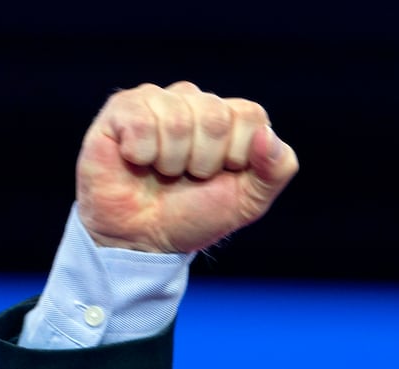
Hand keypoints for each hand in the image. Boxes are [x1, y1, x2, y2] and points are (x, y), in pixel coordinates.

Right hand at [75, 81, 298, 253]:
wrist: (144, 238)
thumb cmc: (195, 215)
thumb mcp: (249, 201)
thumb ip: (277, 169)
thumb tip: (267, 134)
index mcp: (231, 118)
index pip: (249, 115)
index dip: (237, 154)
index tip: (221, 176)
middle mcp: (195, 101)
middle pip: (215, 115)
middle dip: (204, 162)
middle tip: (189, 177)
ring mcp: (158, 100)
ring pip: (178, 118)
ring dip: (172, 161)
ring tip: (163, 171)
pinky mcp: (122, 108)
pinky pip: (141, 120)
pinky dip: (142, 153)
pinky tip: (136, 160)